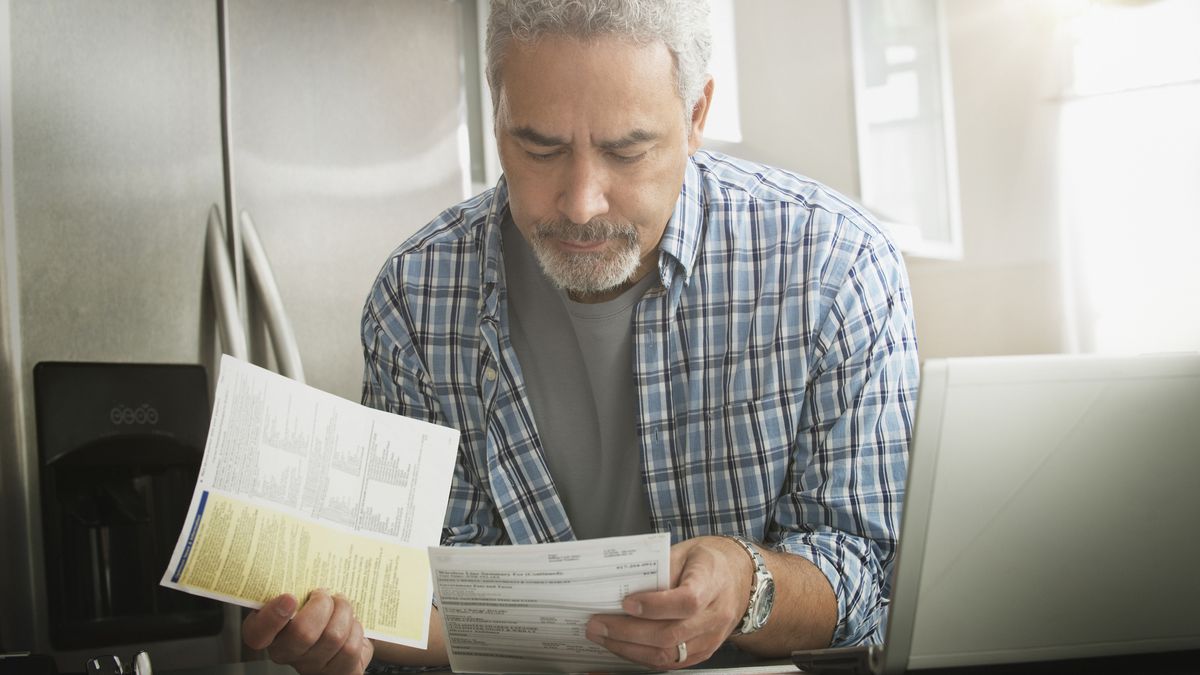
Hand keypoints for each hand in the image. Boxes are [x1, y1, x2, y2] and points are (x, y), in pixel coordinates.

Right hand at [242, 590, 374, 674]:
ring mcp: (311, 665)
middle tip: (325, 594)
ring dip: (344, 613)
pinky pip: (350, 647)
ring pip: (333, 637)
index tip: (290, 596)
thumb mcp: (299, 596)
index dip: (272, 617)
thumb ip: (295, 583)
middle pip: (303, 633)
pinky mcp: (336, 671)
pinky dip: (356, 629)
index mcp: (269, 631)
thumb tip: (307, 546)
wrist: (342, 635)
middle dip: (322, 605)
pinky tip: (351, 625)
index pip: (258, 633)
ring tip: (341, 605)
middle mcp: (286, 652)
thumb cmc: (317, 610)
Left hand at [584, 536, 751, 668]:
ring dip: (629, 649)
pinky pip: (671, 662)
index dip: (654, 606)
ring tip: (602, 637)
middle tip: (597, 624)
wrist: (739, 579)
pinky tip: (622, 646)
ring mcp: (711, 639)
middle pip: (670, 634)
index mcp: (712, 583)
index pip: (686, 601)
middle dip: (627, 633)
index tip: (626, 603)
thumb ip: (660, 568)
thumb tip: (626, 587)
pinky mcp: (704, 652)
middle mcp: (714, 616)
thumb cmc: (707, 561)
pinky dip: (642, 656)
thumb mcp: (686, 551)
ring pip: (667, 655)